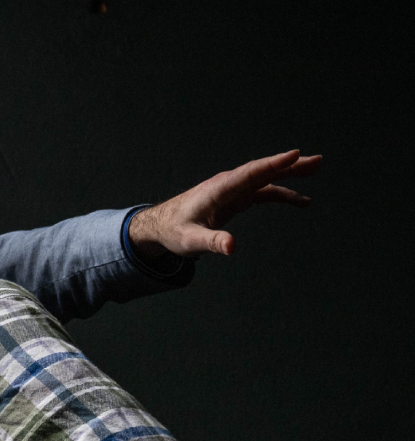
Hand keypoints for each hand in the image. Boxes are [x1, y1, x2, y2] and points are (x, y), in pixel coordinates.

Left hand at [128, 149, 320, 258]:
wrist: (161, 225)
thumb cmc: (174, 231)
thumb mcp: (191, 241)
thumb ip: (212, 242)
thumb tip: (232, 247)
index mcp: (219, 190)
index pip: (250, 173)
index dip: (272, 164)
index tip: (295, 154)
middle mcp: (228, 185)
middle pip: (263, 171)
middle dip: (289, 165)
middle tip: (317, 161)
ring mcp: (234, 190)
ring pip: (266, 179)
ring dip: (290, 175)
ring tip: (315, 170)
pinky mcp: (236, 198)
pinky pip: (263, 192)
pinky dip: (282, 194)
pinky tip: (300, 200)